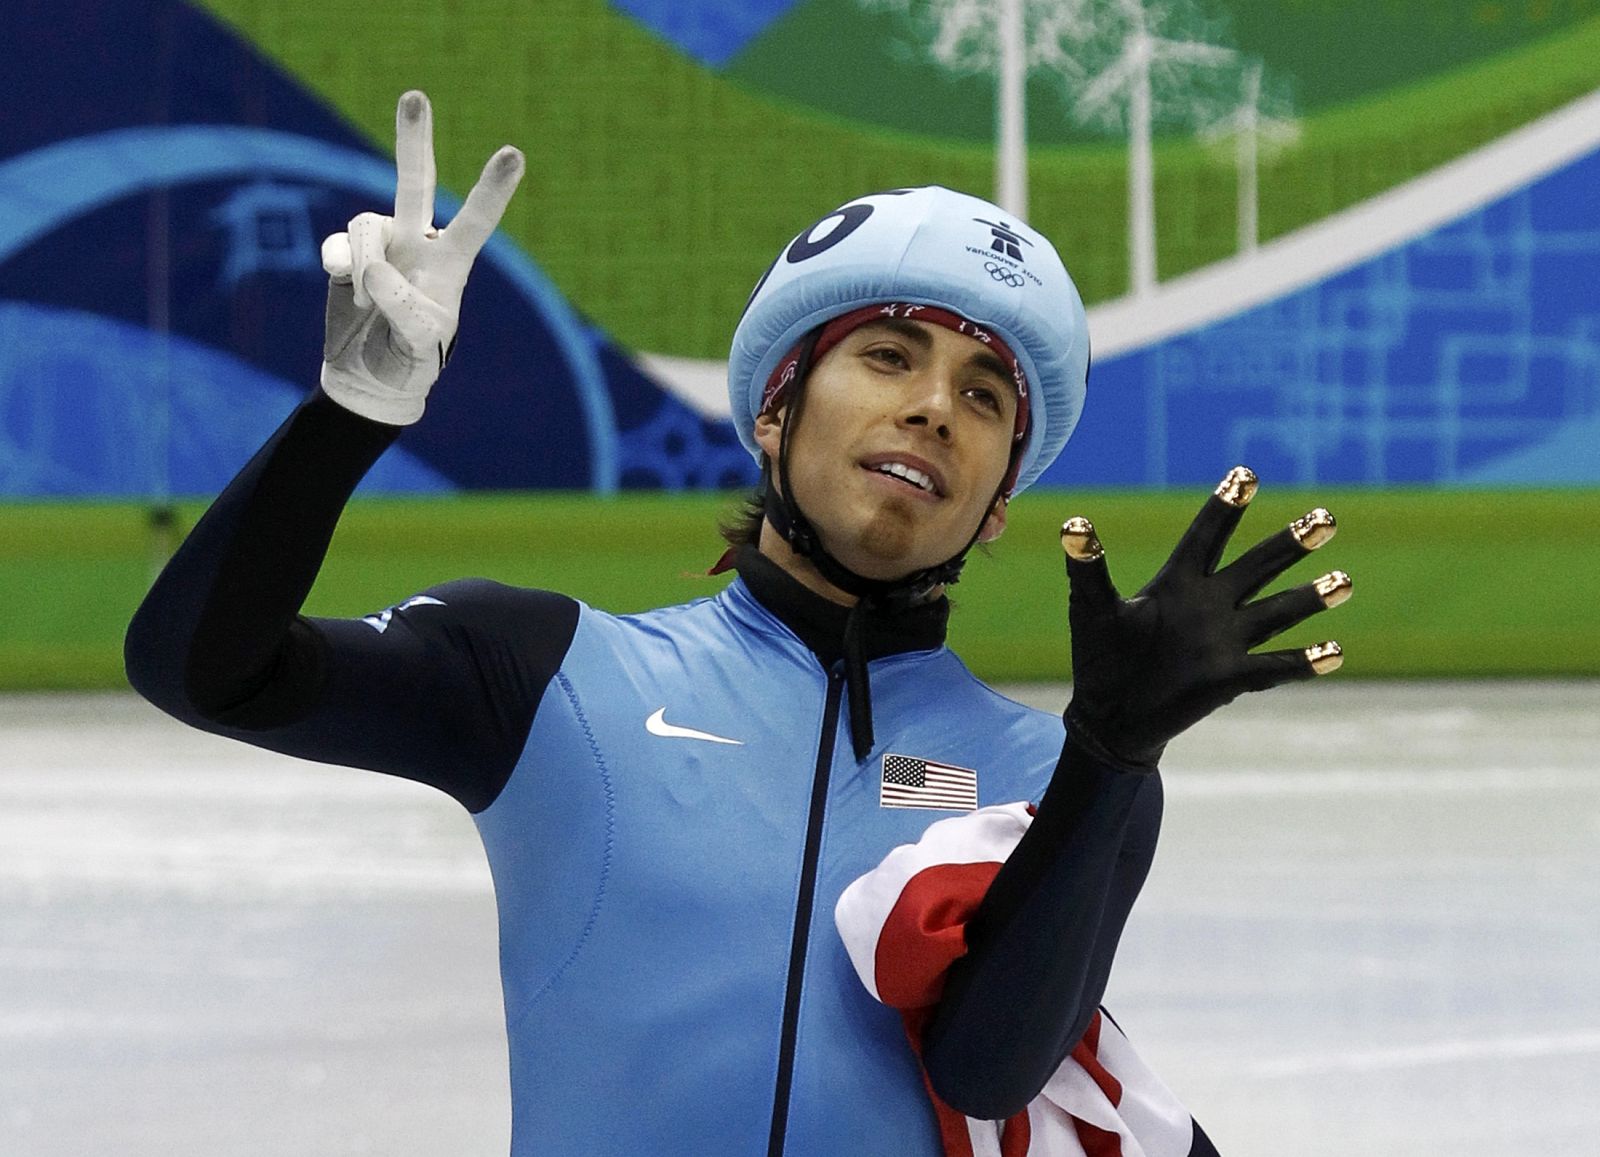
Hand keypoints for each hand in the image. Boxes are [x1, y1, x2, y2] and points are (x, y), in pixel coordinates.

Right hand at [319, 90, 524, 424]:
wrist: (369, 377)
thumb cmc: (410, 361)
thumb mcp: (418, 344)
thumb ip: (403, 308)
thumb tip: (374, 268)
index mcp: (450, 264)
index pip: (475, 223)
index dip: (492, 190)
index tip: (514, 154)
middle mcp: (417, 244)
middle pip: (413, 183)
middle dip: (413, 140)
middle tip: (415, 95)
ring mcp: (380, 245)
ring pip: (363, 225)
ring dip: (361, 264)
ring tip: (367, 303)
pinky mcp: (346, 255)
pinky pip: (336, 245)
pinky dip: (339, 268)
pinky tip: (349, 294)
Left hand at [1061, 466, 1349, 767]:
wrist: (1109, 714)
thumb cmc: (1099, 656)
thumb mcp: (1089, 608)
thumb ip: (1088, 568)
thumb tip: (1073, 525)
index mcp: (1178, 581)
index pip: (1207, 536)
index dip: (1225, 507)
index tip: (1246, 474)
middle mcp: (1210, 604)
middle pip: (1257, 566)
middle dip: (1290, 543)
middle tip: (1326, 517)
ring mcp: (1225, 641)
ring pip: (1276, 613)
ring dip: (1310, 598)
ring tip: (1344, 581)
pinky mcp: (1231, 678)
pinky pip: (1273, 667)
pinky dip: (1303, 661)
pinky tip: (1335, 652)